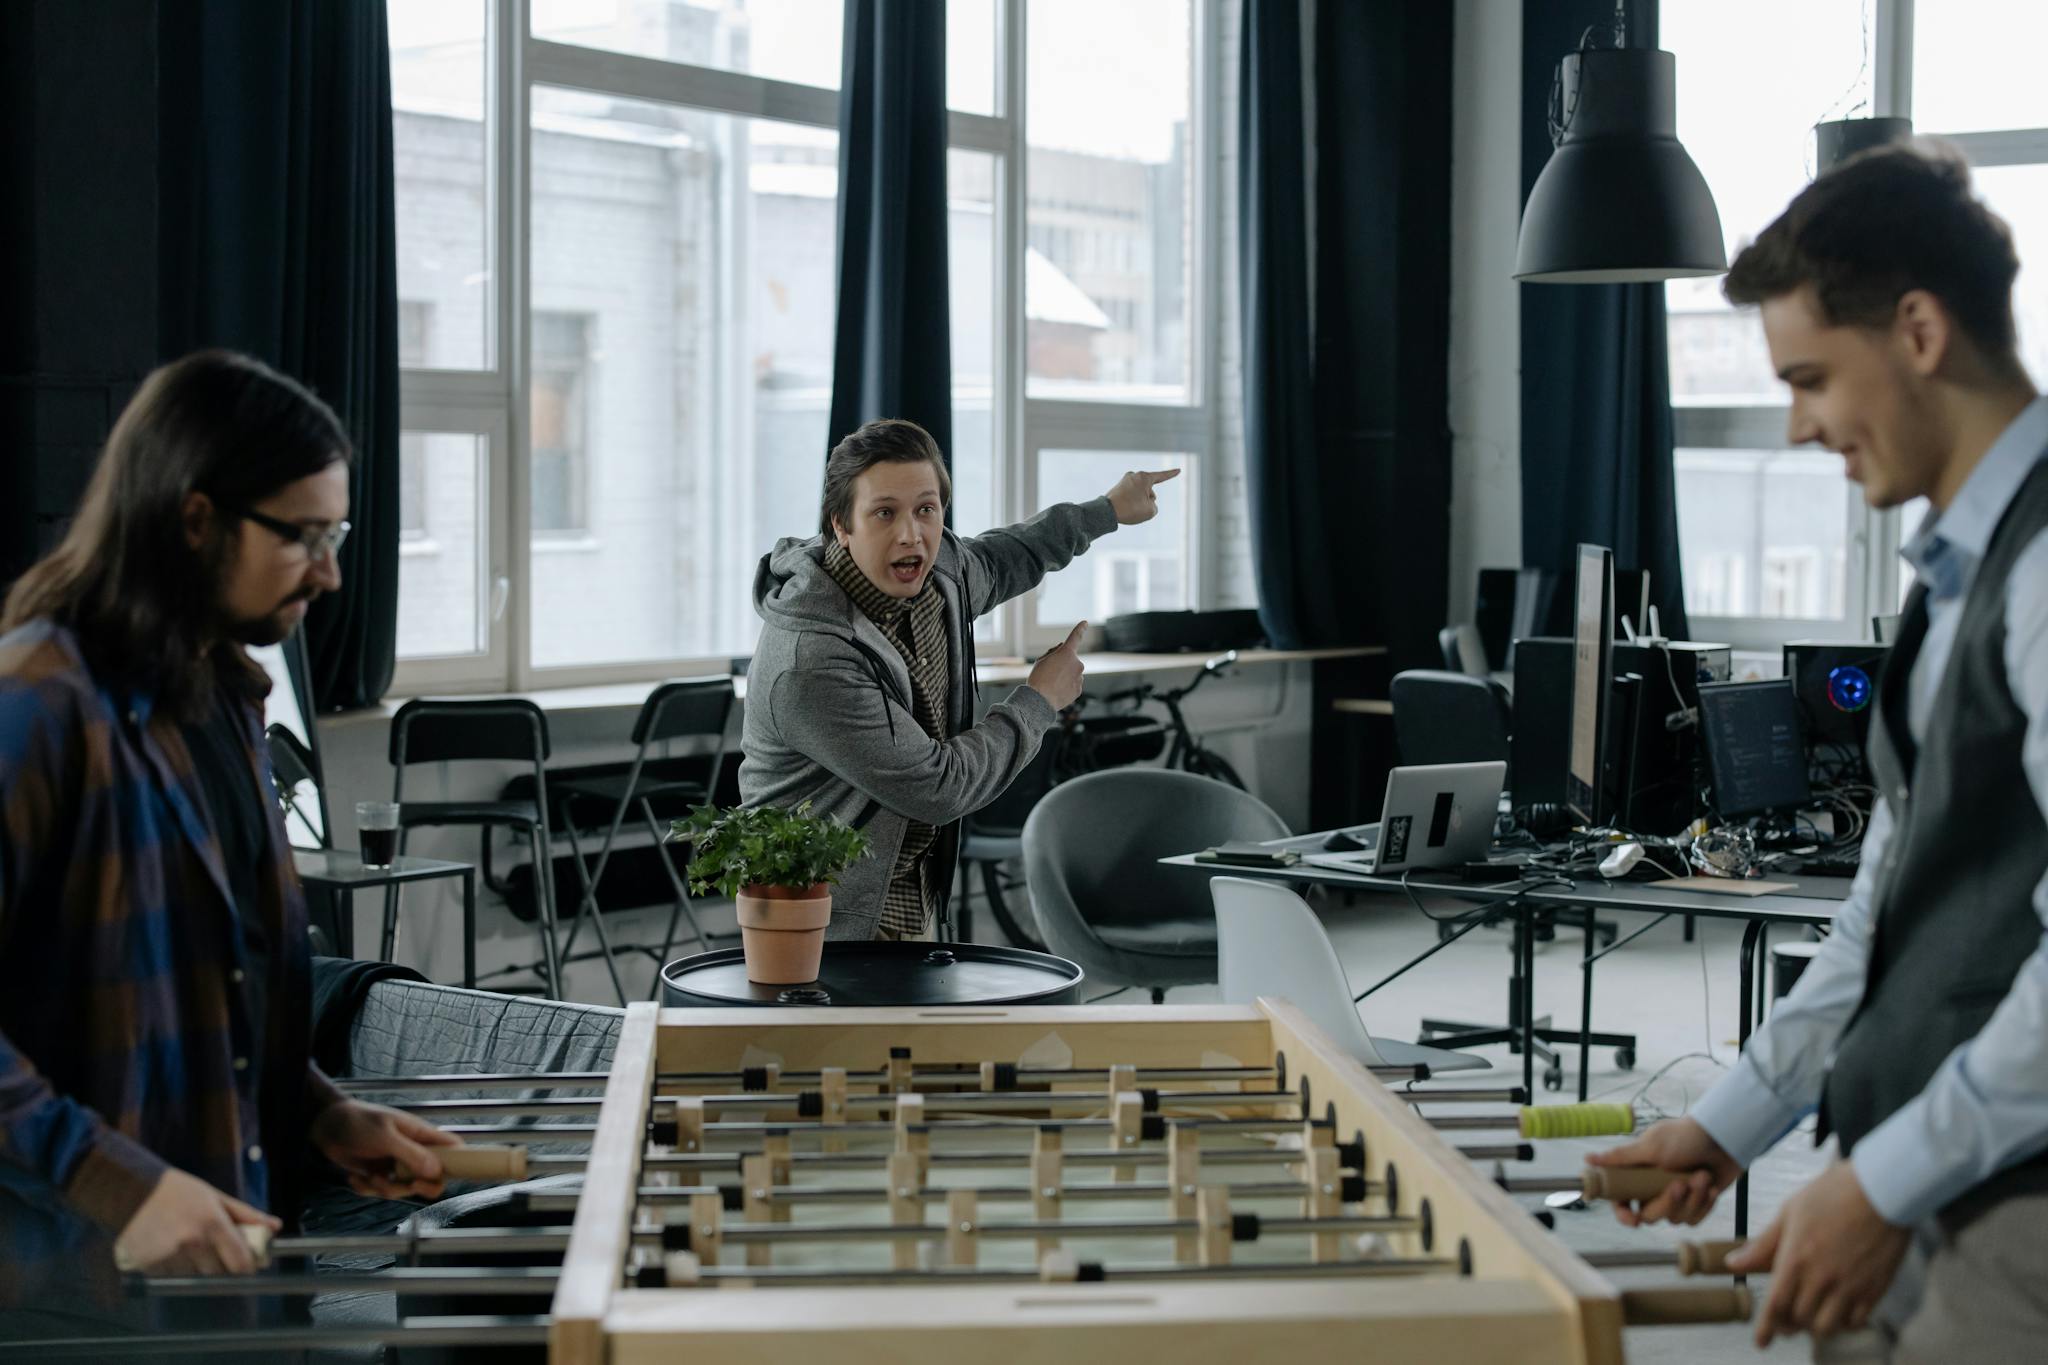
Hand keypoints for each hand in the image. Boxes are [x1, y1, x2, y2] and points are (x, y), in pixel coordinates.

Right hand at [113, 1168, 279, 1275]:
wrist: (132, 1191)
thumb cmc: (178, 1191)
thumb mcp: (216, 1197)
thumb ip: (246, 1215)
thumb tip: (274, 1227)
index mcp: (213, 1224)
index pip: (240, 1262)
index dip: (246, 1268)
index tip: (246, 1267)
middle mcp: (192, 1243)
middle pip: (218, 1274)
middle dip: (220, 1267)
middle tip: (212, 1251)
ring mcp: (169, 1256)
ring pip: (193, 1278)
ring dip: (194, 1269)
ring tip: (185, 1246)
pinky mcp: (148, 1266)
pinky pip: (170, 1278)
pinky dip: (173, 1270)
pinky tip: (167, 1250)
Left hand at [310, 1099, 464, 1199]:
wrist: (325, 1125)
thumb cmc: (358, 1121)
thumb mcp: (385, 1136)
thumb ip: (411, 1154)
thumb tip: (436, 1171)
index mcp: (421, 1136)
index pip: (452, 1149)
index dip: (458, 1163)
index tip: (449, 1176)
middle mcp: (412, 1152)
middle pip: (432, 1178)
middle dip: (419, 1187)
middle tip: (407, 1184)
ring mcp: (395, 1164)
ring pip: (404, 1189)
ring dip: (385, 1188)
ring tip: (370, 1176)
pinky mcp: (378, 1174)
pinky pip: (380, 1191)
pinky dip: (366, 1189)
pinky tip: (355, 1176)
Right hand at [1028, 621, 1088, 709]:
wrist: (1040, 700)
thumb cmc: (1038, 678)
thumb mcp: (1041, 660)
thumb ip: (1053, 652)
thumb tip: (1062, 648)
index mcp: (1066, 653)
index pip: (1075, 637)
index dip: (1080, 629)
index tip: (1085, 623)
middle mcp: (1077, 663)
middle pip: (1070, 661)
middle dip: (1063, 665)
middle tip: (1050, 674)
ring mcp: (1080, 677)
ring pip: (1073, 674)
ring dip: (1065, 677)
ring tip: (1052, 685)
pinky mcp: (1079, 689)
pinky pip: (1074, 685)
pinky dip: (1067, 687)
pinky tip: (1057, 692)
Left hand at [1106, 468, 1180, 525]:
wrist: (1107, 511)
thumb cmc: (1130, 509)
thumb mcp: (1151, 511)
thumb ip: (1154, 505)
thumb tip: (1146, 502)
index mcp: (1144, 477)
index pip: (1162, 476)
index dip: (1171, 474)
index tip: (1179, 470)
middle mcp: (1135, 475)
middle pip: (1150, 491)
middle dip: (1148, 500)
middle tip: (1137, 507)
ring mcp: (1125, 480)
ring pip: (1140, 494)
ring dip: (1140, 503)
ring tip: (1129, 508)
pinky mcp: (1119, 487)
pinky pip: (1131, 496)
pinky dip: (1131, 503)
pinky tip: (1125, 508)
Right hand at [1587, 1117, 1739, 1226]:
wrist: (1725, 1138)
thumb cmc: (1685, 1137)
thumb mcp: (1650, 1146)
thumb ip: (1620, 1158)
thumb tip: (1588, 1160)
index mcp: (1637, 1174)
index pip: (1620, 1202)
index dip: (1623, 1215)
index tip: (1633, 1220)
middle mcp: (1653, 1189)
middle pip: (1650, 1215)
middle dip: (1667, 1203)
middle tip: (1679, 1185)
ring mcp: (1675, 1197)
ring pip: (1674, 1219)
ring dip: (1691, 1199)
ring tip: (1702, 1176)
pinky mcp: (1696, 1203)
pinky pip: (1694, 1219)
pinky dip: (1704, 1204)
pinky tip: (1711, 1186)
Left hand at [1732, 1159, 1910, 1346]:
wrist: (1882, 1189)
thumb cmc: (1832, 1194)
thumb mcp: (1790, 1212)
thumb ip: (1763, 1245)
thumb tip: (1733, 1264)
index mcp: (1796, 1259)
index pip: (1775, 1305)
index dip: (1766, 1328)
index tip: (1761, 1342)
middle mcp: (1822, 1278)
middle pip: (1799, 1319)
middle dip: (1787, 1324)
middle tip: (1784, 1322)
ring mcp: (1851, 1286)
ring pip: (1827, 1327)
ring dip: (1814, 1327)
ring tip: (1810, 1317)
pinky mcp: (1875, 1289)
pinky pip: (1856, 1322)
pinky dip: (1844, 1324)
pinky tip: (1839, 1313)